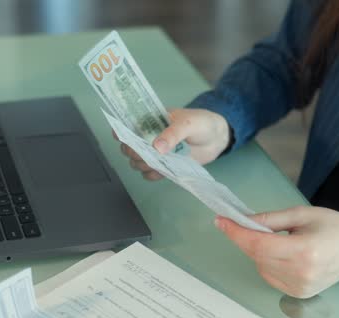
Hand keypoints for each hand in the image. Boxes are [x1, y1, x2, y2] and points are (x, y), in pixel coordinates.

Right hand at [113, 108, 230, 180]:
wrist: (217, 138)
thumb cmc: (202, 123)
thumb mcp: (188, 123)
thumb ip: (172, 134)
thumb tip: (156, 147)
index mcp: (151, 121)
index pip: (128, 125)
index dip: (120, 132)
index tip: (121, 137)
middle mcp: (149, 137)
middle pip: (129, 148)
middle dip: (133, 153)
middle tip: (146, 154)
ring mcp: (156, 153)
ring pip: (137, 163)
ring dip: (142, 165)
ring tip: (157, 162)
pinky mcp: (164, 166)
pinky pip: (149, 174)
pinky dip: (152, 175)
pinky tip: (162, 171)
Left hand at [214, 206, 338, 297]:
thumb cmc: (334, 226)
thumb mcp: (303, 214)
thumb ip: (271, 219)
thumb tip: (242, 221)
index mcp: (305, 251)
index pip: (259, 245)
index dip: (237, 233)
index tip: (221, 220)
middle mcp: (301, 274)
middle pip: (257, 256)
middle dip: (245, 238)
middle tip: (243, 223)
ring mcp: (299, 288)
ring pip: (260, 267)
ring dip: (257, 251)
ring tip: (276, 239)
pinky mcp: (298, 294)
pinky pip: (269, 276)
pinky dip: (266, 263)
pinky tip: (281, 253)